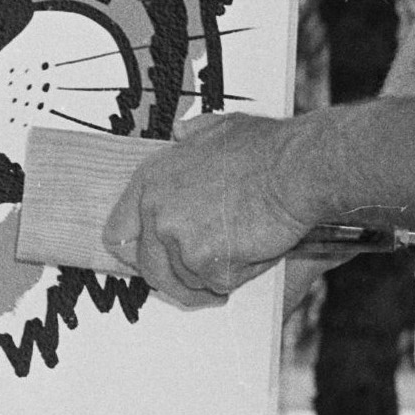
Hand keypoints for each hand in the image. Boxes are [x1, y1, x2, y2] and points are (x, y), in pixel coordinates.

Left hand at [103, 111, 315, 308]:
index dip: (137, 252)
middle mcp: (156, 212)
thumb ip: (191, 136)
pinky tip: (255, 251)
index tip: (152, 261)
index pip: (117, 234)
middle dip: (176, 275)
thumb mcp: (217, 129)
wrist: (296, 169)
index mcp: (150, 180)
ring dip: (211, 275)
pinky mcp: (207, 264)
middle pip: (150, 267)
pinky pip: (218, 284)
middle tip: (204, 270)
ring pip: (187, 280)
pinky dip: (238, 276)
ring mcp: (179, 240)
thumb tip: (180, 130)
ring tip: (240, 253)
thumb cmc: (266, 148)